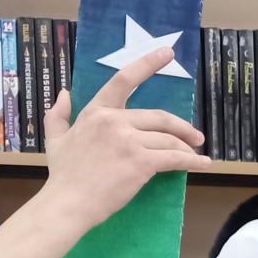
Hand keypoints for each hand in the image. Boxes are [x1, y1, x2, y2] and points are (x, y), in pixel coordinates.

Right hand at [38, 47, 209, 234]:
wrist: (67, 204)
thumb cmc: (64, 176)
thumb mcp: (55, 139)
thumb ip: (58, 114)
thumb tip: (65, 92)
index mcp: (96, 112)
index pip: (124, 80)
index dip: (148, 64)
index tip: (167, 53)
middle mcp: (113, 121)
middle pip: (159, 116)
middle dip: (182, 126)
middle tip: (196, 136)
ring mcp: (128, 140)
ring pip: (169, 139)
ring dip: (187, 147)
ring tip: (195, 155)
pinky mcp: (140, 161)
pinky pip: (175, 157)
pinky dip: (192, 161)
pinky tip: (202, 164)